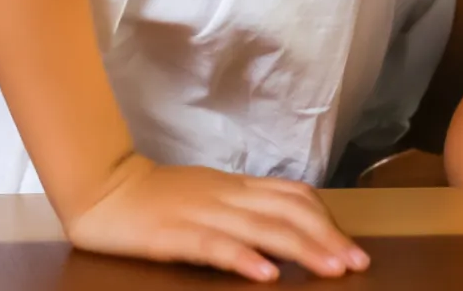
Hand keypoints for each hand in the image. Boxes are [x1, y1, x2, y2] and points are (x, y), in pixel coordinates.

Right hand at [65, 154, 368, 282]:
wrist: (104, 186)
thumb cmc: (159, 196)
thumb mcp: (211, 196)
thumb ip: (246, 208)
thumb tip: (287, 229)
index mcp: (238, 187)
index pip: (295, 196)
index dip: (327, 219)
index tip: (352, 246)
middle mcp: (228, 196)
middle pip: (289, 213)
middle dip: (328, 239)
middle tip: (358, 264)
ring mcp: (202, 213)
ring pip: (263, 228)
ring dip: (302, 249)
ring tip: (332, 270)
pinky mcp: (174, 233)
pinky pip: (215, 245)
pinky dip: (245, 258)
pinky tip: (267, 275)